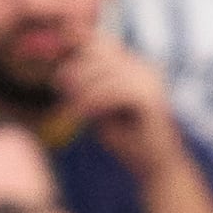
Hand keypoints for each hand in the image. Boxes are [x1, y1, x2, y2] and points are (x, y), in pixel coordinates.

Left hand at [59, 37, 179, 173]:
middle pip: (102, 50)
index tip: (55, 60)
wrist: (157, 170)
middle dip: (76, 67)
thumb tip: (61, 72)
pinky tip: (80, 115)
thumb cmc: (127, 142)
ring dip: (82, 87)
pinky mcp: (151, 98)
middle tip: (59, 87)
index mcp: (134, 67)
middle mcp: (143, 68)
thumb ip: (86, 89)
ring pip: (105, 69)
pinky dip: (92, 101)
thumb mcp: (99, 110)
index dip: (77, 42)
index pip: (102, 42)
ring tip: (69, 106)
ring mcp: (149, 80)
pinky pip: (114, 90)